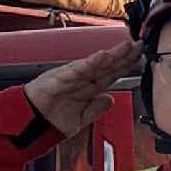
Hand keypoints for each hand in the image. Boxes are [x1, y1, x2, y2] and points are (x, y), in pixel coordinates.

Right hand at [24, 38, 141, 138]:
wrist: (28, 125)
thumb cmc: (49, 120)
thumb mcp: (80, 118)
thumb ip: (95, 108)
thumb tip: (111, 99)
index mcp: (86, 88)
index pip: (111, 74)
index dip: (126, 66)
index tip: (141, 58)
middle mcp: (81, 80)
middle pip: (108, 66)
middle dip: (125, 56)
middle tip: (141, 45)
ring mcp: (71, 77)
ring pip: (96, 64)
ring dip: (112, 55)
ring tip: (128, 46)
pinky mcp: (59, 78)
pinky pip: (78, 70)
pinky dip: (90, 62)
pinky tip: (103, 55)